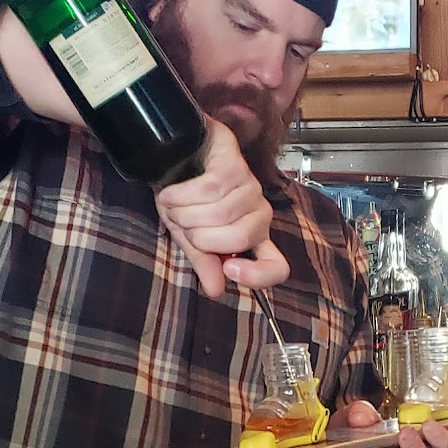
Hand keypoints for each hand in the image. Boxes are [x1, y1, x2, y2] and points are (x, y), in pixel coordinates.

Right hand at [154, 116, 288, 299]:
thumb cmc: (184, 198)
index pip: (277, 267)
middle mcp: (258, 214)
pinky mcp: (236, 163)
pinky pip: (211, 188)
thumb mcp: (189, 236)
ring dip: (185, 212)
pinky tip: (170, 193)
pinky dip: (182, 194)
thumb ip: (204, 261)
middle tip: (182, 223)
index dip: (258, 275)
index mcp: (252, 239)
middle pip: (240, 238)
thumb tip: (215, 290)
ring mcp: (250, 187)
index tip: (228, 268)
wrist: (171, 157)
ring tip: (173, 204)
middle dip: (199, 236)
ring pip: (222, 212)